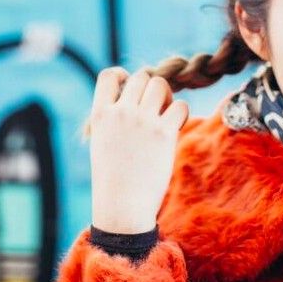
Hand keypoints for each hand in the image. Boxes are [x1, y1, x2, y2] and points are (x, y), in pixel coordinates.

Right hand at [87, 66, 188, 233]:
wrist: (122, 206)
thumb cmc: (112, 178)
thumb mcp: (102, 142)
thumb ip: (113, 118)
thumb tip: (133, 97)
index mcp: (100, 115)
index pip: (108, 75)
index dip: (123, 76)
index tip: (129, 87)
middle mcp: (121, 113)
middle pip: (141, 77)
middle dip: (150, 87)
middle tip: (154, 106)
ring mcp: (143, 121)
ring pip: (161, 84)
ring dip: (167, 95)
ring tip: (165, 113)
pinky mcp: (164, 133)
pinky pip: (181, 105)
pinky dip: (182, 112)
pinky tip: (175, 126)